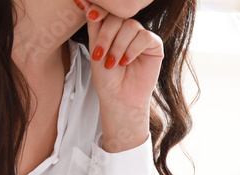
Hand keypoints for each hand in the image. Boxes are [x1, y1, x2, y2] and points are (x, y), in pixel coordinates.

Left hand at [78, 2, 162, 151]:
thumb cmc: (107, 79)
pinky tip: (126, 62)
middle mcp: (128, 30)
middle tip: (100, 55)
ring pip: (131, 25)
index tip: (91, 15)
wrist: (119, 99)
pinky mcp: (154, 46)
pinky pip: (145, 37)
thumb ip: (94, 26)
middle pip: (118, 17)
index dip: (100, 11)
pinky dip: (133, 49)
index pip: (108, 12)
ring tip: (113, 63)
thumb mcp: (95, 49)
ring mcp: (141, 37)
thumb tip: (85, 2)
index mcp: (113, 29)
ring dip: (119, 45)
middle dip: (106, 36)